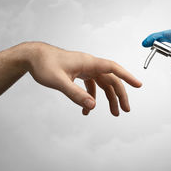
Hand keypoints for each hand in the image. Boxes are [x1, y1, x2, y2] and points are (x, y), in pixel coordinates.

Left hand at [26, 42, 141, 115]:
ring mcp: (85, 69)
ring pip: (103, 83)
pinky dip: (91, 98)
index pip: (113, 68)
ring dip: (109, 98)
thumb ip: (75, 94)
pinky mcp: (79, 73)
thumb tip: (92, 106)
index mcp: (88, 62)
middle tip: (125, 110)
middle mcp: (89, 64)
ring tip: (114, 113)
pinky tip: (86, 110)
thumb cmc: (44, 65)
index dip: (127, 76)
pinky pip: (91, 86)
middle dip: (119, 95)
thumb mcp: (59, 81)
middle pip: (111, 79)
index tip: (138, 84)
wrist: (32, 57)